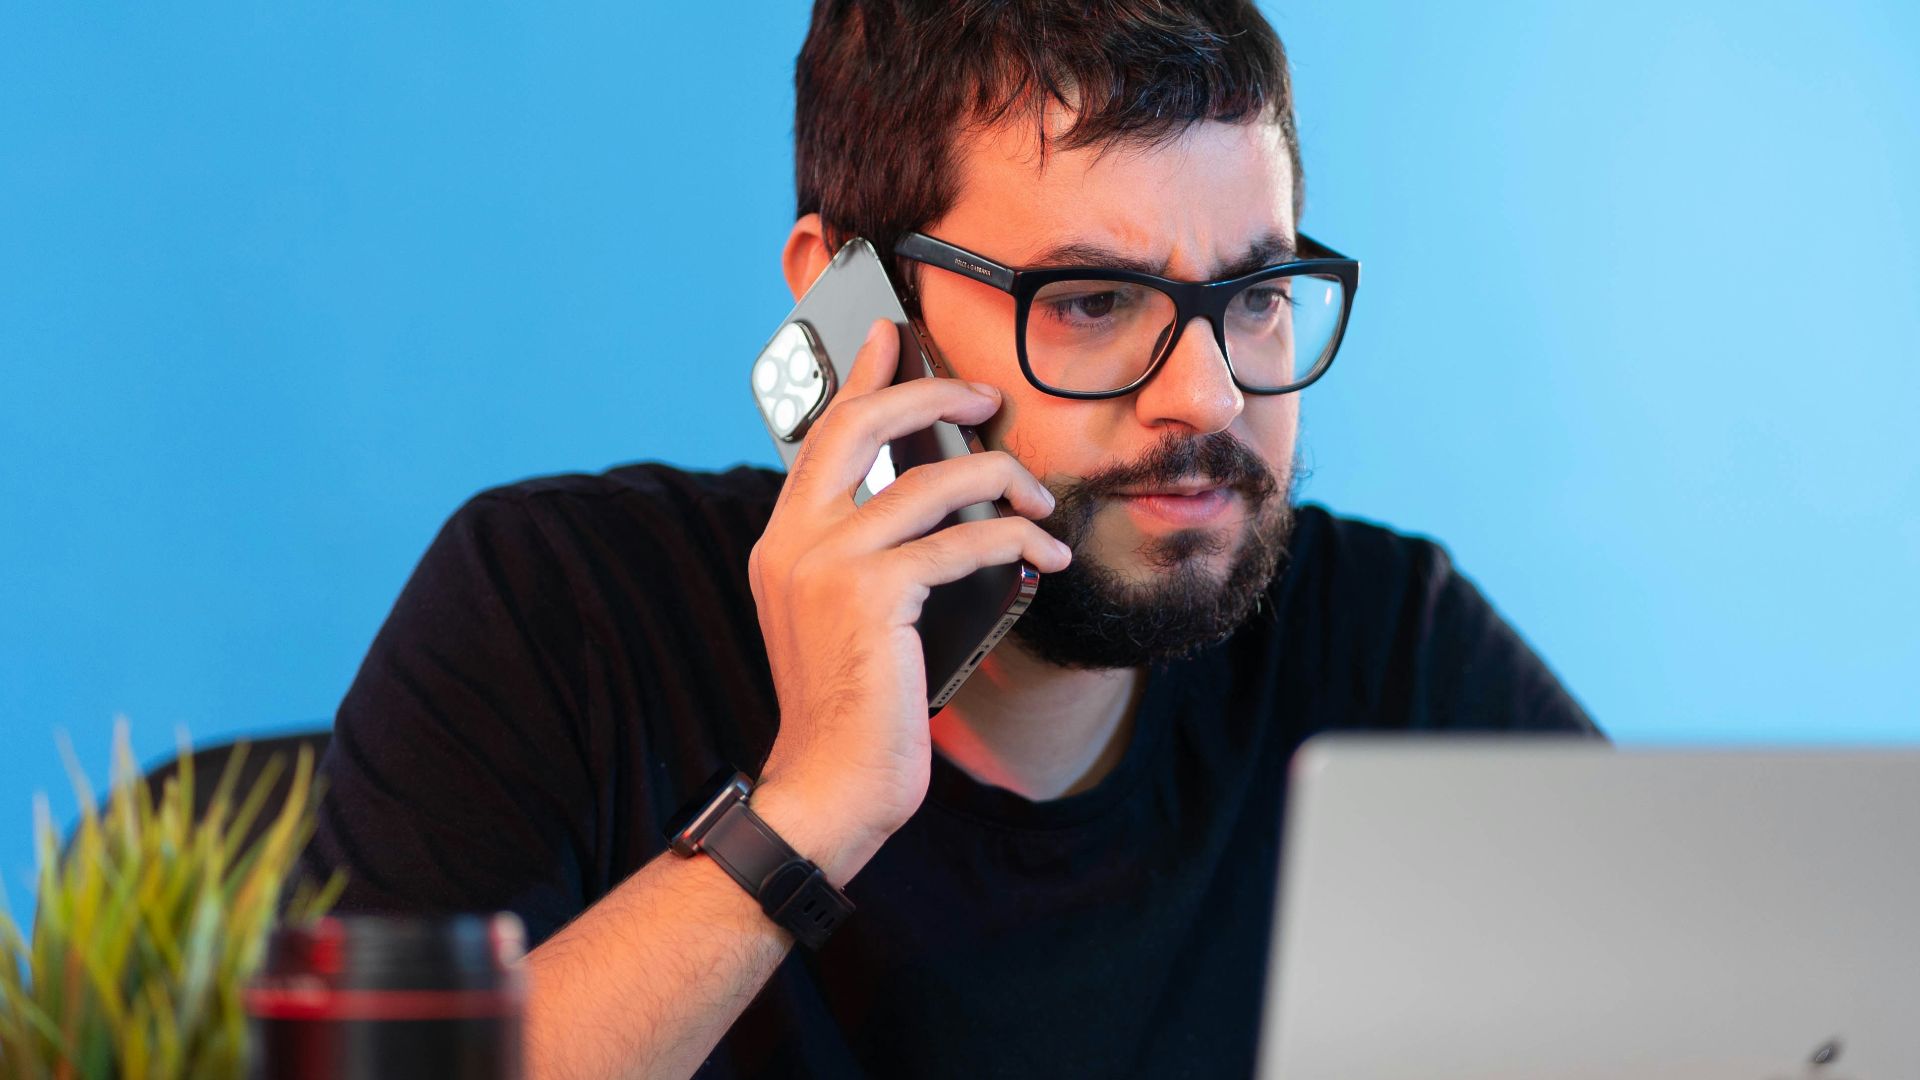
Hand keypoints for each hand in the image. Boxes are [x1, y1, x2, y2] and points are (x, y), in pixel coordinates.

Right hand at [746, 319, 1069, 878]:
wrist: (830, 789)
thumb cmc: (853, 710)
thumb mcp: (847, 620)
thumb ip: (866, 558)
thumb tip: (934, 504)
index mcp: (782, 541)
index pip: (822, 436)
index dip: (861, 379)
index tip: (894, 336)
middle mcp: (794, 541)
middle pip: (863, 425)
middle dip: (931, 395)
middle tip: (984, 395)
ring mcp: (826, 566)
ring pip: (930, 481)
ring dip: (1001, 479)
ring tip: (1040, 498)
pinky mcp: (870, 596)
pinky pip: (963, 541)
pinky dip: (1016, 538)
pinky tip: (1047, 552)